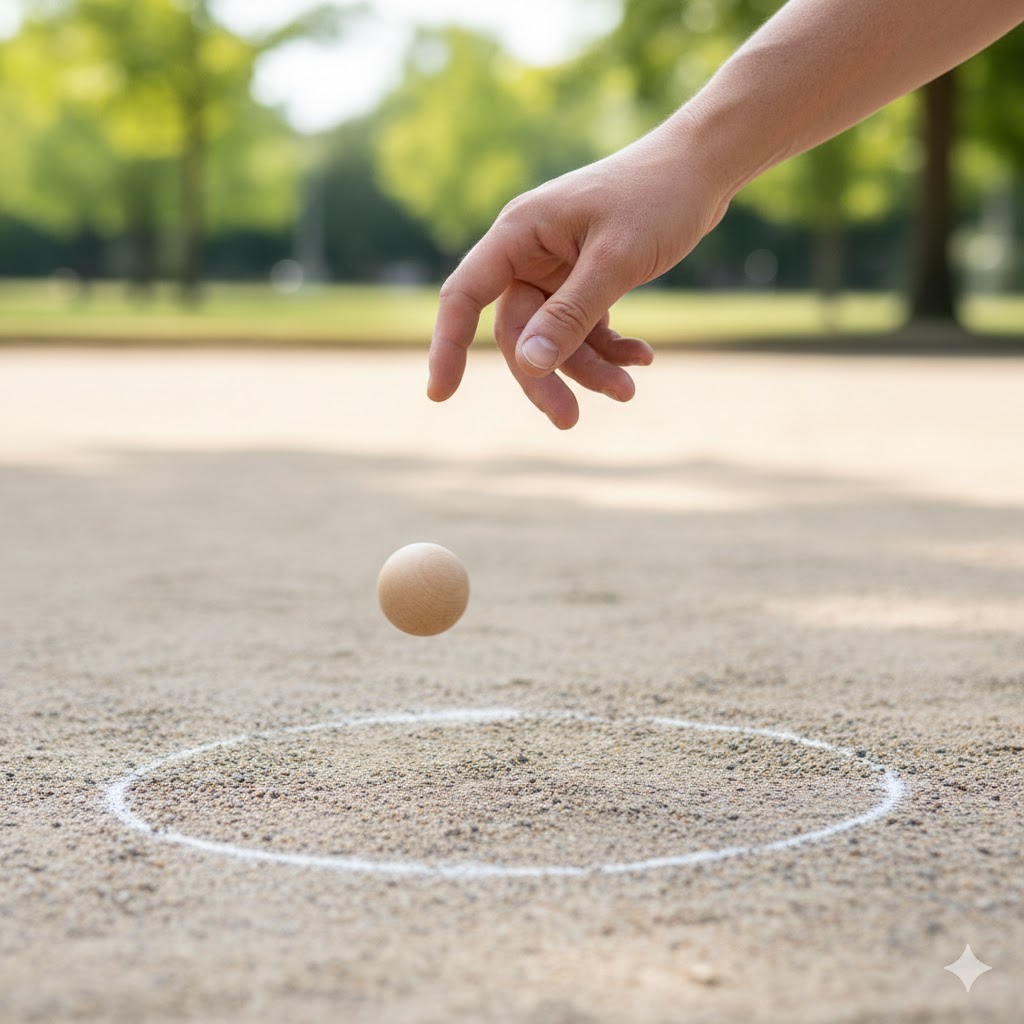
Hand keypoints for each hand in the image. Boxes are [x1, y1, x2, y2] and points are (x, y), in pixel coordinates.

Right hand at [428, 120, 730, 427]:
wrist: (702, 167)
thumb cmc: (658, 198)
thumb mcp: (615, 261)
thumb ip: (570, 315)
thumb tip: (528, 366)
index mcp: (519, 233)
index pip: (464, 295)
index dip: (447, 345)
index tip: (439, 395)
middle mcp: (529, 252)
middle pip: (519, 331)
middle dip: (546, 376)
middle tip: (569, 421)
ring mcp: (557, 268)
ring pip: (556, 337)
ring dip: (589, 367)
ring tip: (629, 390)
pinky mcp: (586, 278)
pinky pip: (585, 327)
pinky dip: (609, 347)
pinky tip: (641, 358)